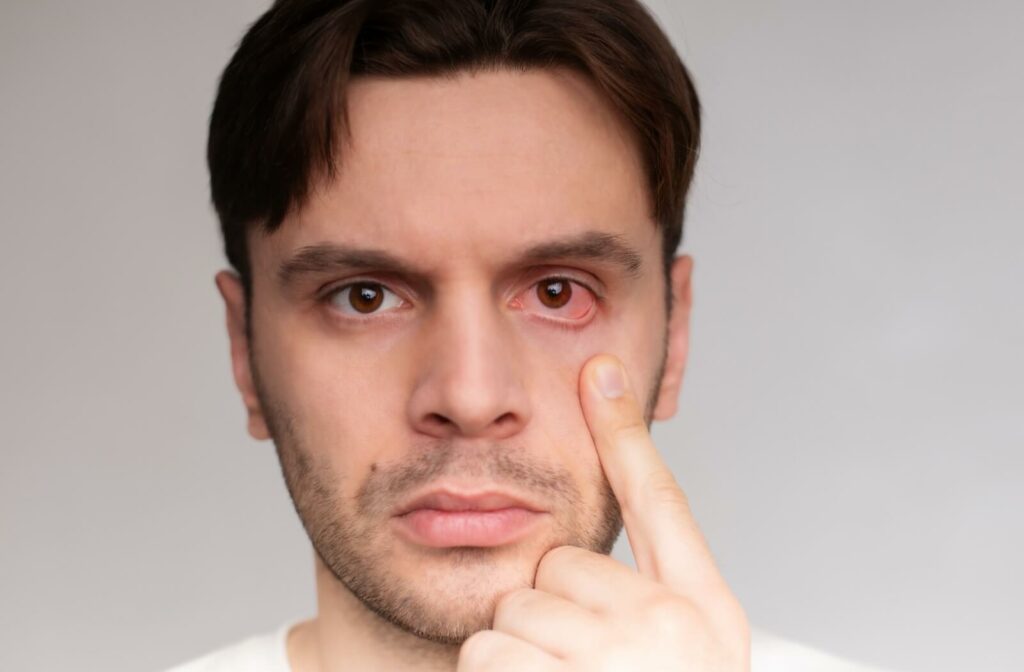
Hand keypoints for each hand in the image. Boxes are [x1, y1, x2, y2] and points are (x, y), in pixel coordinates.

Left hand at [457, 354, 749, 670]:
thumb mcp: (688, 657)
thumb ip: (651, 604)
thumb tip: (581, 562)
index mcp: (704, 613)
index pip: (659, 499)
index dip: (624, 431)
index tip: (599, 370)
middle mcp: (666, 624)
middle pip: (558, 560)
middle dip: (551, 610)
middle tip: (576, 666)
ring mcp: (613, 655)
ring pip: (513, 607)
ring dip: (519, 654)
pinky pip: (484, 649)